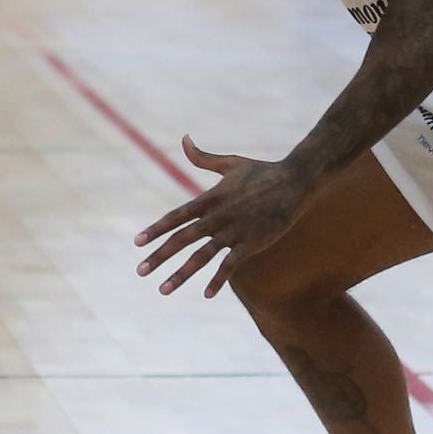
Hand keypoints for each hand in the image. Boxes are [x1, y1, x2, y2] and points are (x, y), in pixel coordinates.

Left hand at [135, 138, 311, 297]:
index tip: (137, 242)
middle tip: (140, 271)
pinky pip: (231, 265)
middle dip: (159, 256)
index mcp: (210, 199)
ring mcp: (234, 231)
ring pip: (202, 256)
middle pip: (182, 239)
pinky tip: (206, 294)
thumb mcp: (230, 162)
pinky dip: (218, 279)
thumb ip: (202, 157)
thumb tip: (184, 139)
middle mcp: (217, 216)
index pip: (176, 216)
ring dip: (181, 274)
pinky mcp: (252, 242)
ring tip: (163, 290)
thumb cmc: (262, 170)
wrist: (295, 181)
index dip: (156, 229)